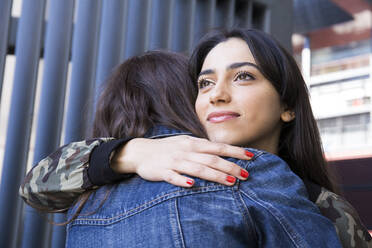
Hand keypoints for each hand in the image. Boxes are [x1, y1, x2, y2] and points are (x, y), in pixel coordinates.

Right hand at [111, 135, 252, 186]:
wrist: (141, 151)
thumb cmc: (168, 148)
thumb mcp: (186, 143)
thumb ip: (203, 148)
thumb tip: (223, 152)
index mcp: (193, 144)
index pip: (218, 147)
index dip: (235, 151)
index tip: (251, 157)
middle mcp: (186, 151)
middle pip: (212, 159)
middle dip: (230, 167)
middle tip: (246, 175)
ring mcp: (174, 161)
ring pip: (198, 168)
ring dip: (215, 175)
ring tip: (231, 182)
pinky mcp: (162, 172)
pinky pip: (173, 177)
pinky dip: (182, 180)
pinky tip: (192, 185)